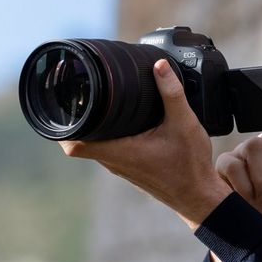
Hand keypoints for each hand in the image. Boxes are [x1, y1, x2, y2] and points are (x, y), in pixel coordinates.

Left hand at [59, 59, 231, 230]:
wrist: (199, 195)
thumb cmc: (190, 165)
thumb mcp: (184, 123)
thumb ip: (172, 93)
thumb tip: (159, 66)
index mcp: (120, 151)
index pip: (74, 144)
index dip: (62, 126)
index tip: (63, 105)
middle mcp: (115, 162)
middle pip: (80, 142)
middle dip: (77, 119)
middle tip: (79, 94)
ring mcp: (122, 167)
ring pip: (96, 146)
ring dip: (93, 127)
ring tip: (97, 103)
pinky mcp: (132, 168)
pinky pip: (110, 150)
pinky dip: (109, 136)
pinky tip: (122, 122)